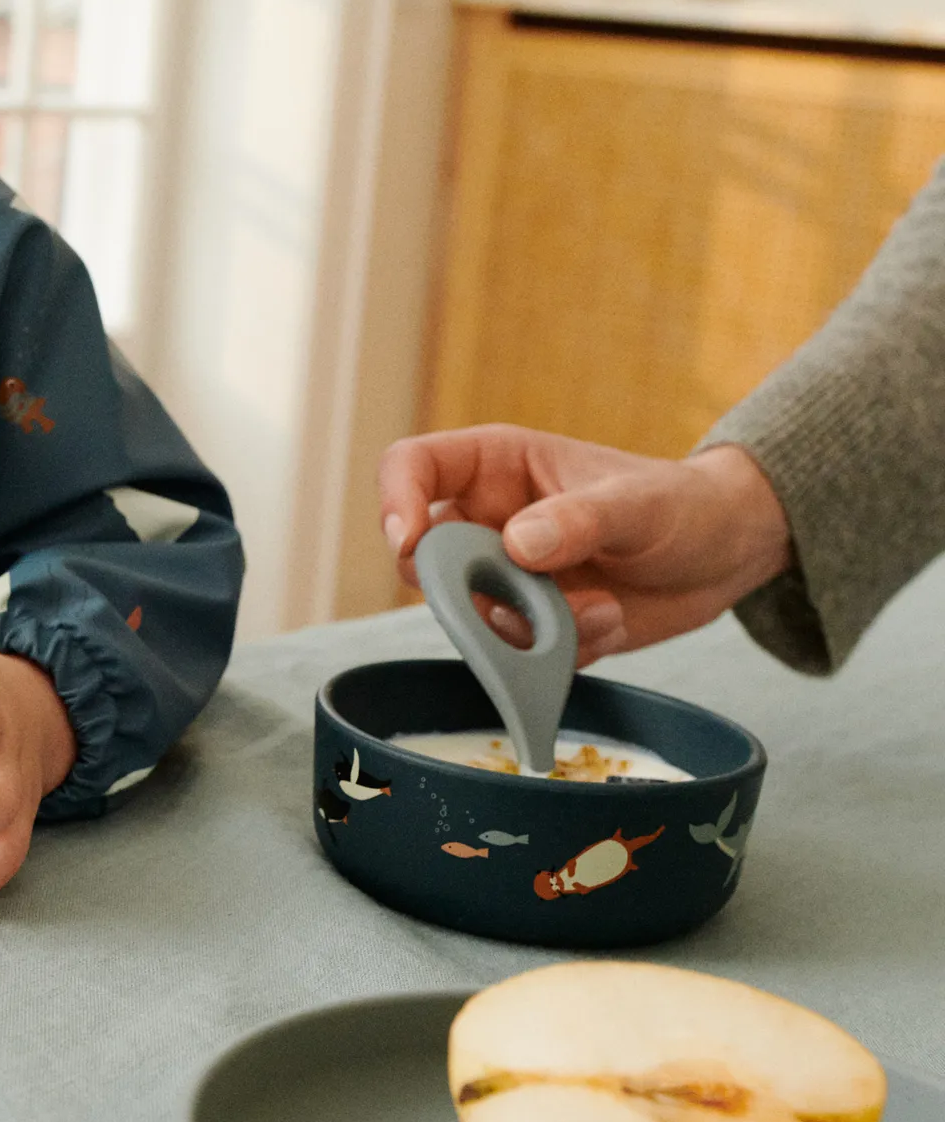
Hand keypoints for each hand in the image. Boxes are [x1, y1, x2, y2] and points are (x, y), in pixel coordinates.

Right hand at [377, 426, 792, 657]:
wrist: (724, 556)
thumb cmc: (680, 503)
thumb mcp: (639, 503)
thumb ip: (579, 520)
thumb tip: (515, 547)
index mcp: (497, 467)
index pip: (412, 468)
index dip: (396, 502)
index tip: (412, 544)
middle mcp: (489, 522)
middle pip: (425, 559)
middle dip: (467, 591)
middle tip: (523, 603)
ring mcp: (508, 578)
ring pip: (473, 618)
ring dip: (532, 627)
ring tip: (602, 610)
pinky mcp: (532, 627)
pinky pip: (518, 654)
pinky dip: (562, 650)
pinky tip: (611, 621)